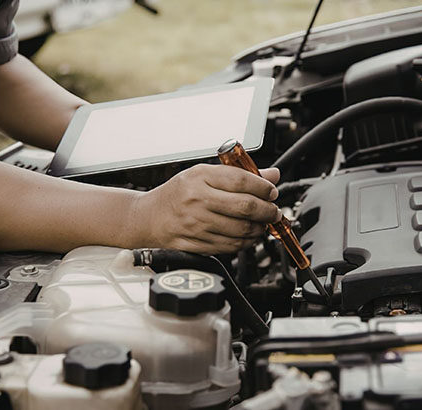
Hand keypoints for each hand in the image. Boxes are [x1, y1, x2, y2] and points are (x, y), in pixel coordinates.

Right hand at [132, 164, 280, 253]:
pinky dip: (245, 242)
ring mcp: (196, 224)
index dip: (264, 188)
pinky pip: (230, 246)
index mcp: (200, 178)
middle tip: (274, 211)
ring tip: (262, 223)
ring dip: (259, 228)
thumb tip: (271, 175)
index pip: (242, 181)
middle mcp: (197, 200)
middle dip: (268, 210)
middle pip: (245, 207)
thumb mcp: (204, 175)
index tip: (272, 192)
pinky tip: (247, 235)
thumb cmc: (177, 193)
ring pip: (241, 230)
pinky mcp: (197, 244)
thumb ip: (239, 175)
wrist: (148, 217)